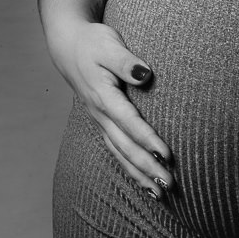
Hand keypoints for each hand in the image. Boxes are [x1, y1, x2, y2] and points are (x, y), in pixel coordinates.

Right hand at [47, 20, 175, 200]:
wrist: (68, 45)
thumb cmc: (93, 43)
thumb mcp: (109, 45)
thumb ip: (126, 61)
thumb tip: (144, 74)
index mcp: (103, 95)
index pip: (129, 122)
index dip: (148, 139)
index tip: (167, 155)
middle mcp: (101, 114)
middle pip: (125, 146)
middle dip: (147, 166)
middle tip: (170, 184)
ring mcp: (100, 120)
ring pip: (120, 153)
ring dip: (140, 174)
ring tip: (160, 193)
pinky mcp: (103, 122)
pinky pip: (117, 150)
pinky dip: (130, 168)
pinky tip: (144, 182)